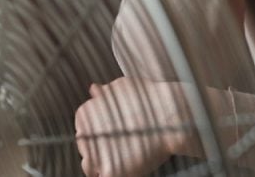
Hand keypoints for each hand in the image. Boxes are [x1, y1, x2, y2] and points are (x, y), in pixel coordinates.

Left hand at [74, 77, 190, 176]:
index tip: (112, 135)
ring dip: (103, 163)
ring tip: (122, 159)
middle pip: (86, 149)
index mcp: (84, 115)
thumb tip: (94, 90)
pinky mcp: (110, 172)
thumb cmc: (150, 98)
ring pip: (91, 167)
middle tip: (121, 146)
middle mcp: (85, 135)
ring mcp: (96, 155)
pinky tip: (124, 169)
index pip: (84, 131)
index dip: (99, 135)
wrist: (170, 115)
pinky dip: (113, 174)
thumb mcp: (122, 86)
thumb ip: (104, 92)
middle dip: (100, 148)